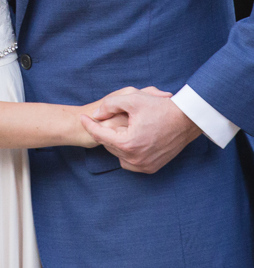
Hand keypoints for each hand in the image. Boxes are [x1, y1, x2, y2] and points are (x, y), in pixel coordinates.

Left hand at [80, 87, 200, 172]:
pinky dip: (126, 153)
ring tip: (116, 129)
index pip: (100, 135)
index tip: (81, 117)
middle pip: (109, 146)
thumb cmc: (160, 108)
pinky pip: (131, 162)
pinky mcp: (152, 168)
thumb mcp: (132, 99)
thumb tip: (96, 114)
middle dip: (104, 132)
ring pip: (119, 156)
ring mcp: (144, 165)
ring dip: (115, 144)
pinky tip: (127, 140)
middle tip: (101, 120)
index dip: (89, 124)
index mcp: (128, 143)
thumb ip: (109, 105)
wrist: (186, 120)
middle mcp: (135, 159)